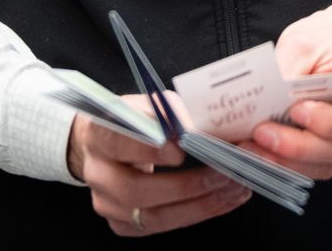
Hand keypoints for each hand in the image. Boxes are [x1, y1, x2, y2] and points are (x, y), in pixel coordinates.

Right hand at [68, 93, 248, 235]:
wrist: (110, 143)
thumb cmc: (137, 120)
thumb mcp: (151, 105)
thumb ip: (172, 114)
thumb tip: (204, 129)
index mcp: (100, 134)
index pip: (118, 142)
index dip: (149, 149)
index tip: (181, 151)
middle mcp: (97, 172)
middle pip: (135, 190)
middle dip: (186, 185)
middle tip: (224, 174)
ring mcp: (107, 203)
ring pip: (151, 216)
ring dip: (199, 205)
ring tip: (234, 189)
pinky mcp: (122, 224)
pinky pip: (160, 227)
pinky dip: (195, 214)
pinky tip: (221, 201)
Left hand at [249, 0, 331, 180]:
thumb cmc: (324, 40)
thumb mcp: (303, 42)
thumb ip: (287, 72)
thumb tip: (262, 103)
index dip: (331, 120)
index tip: (297, 110)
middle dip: (298, 146)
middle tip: (262, 132)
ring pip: (326, 165)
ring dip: (287, 161)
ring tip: (253, 146)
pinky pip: (312, 168)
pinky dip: (285, 165)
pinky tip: (259, 151)